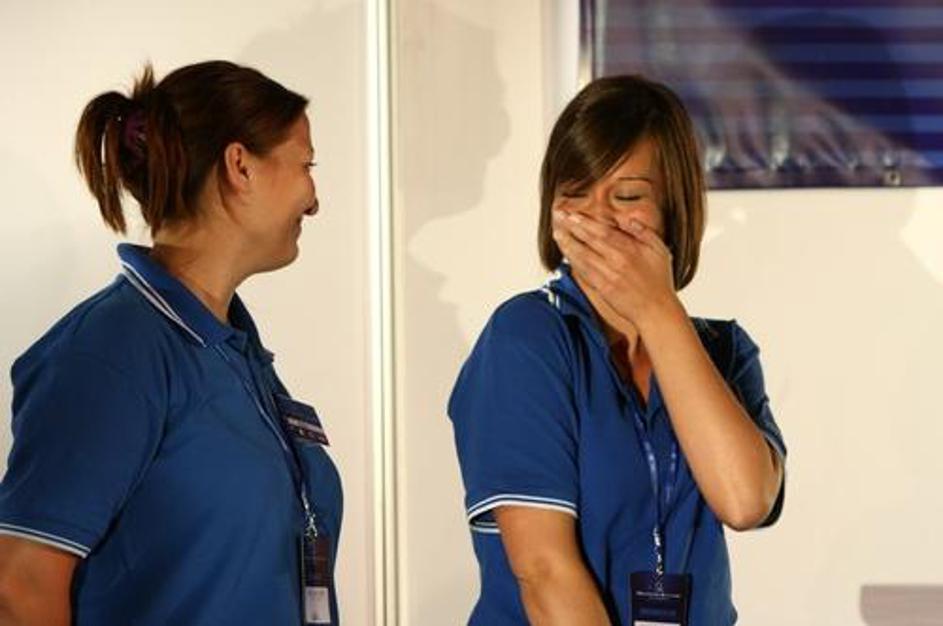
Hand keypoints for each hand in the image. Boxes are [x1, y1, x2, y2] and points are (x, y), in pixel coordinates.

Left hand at [551, 206, 678, 326]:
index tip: (572, 214)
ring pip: (583, 256)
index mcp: (631, 249)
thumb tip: (626, 218)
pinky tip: (566, 254)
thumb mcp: (659, 249)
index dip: (585, 222)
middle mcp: (617, 261)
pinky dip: (574, 262)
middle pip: (589, 240)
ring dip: (568, 244)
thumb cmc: (660, 279)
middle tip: (559, 216)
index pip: (603, 231)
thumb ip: (642, 231)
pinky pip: (584, 272)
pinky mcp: (602, 289)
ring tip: (557, 233)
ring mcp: (608, 275)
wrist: (656, 310)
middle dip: (572, 227)